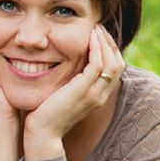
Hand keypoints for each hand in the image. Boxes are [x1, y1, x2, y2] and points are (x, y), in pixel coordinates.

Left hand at [24, 24, 123, 157]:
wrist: (42, 133)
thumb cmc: (47, 113)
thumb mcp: (64, 94)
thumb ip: (71, 82)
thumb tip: (66, 63)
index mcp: (98, 96)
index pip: (114, 68)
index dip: (109, 49)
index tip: (99, 35)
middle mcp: (101, 95)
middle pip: (118, 63)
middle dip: (109, 42)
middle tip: (99, 27)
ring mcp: (94, 94)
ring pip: (111, 63)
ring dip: (104, 42)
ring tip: (95, 28)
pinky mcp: (83, 92)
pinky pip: (97, 66)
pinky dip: (96, 50)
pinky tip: (89, 39)